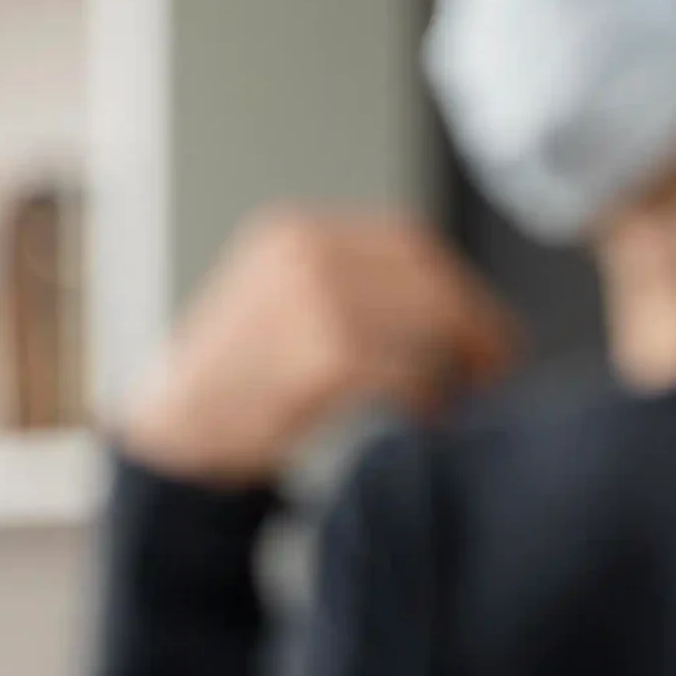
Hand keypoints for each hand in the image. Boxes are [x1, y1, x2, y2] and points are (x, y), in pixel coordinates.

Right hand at [119, 213, 515, 482]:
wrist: (176, 439)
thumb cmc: (238, 386)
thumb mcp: (281, 305)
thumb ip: (350, 290)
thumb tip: (450, 309)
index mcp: (295, 235)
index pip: (408, 243)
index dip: (459, 286)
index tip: (487, 327)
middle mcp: (302, 255)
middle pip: (427, 277)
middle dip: (474, 324)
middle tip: (498, 367)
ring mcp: (309, 303)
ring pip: (423, 325)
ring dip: (458, 366)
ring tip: (466, 398)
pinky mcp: (319, 358)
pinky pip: (404, 372)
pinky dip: (427, 398)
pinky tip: (427, 419)